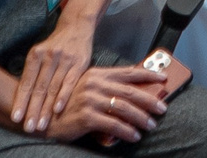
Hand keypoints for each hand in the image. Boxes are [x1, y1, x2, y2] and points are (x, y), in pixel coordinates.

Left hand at [12, 10, 95, 131]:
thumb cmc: (53, 47)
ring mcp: (65, 59)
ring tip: (40, 125)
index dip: (21, 101)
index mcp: (35, 54)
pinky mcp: (80, 63)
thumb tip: (20, 100)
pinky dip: (63, 97)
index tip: (15, 118)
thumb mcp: (39, 54)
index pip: (26, 82)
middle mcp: (49, 56)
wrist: (76, 27)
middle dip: (32, 110)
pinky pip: (70, 83)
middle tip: (27, 128)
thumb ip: (32, 74)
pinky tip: (58, 110)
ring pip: (53, 88)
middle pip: (39, 88)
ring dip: (46, 109)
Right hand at [46, 64, 170, 145]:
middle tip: (162, 107)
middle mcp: (95, 84)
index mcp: (98, 74)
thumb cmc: (68, 104)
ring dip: (141, 118)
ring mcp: (90, 99)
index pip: (129, 72)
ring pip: (124, 108)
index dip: (148, 74)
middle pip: (130, 91)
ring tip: (151, 125)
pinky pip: (113, 124)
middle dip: (150, 100)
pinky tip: (134, 136)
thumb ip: (108, 88)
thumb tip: (135, 94)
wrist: (43, 117)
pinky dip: (127, 131)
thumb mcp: (88, 89)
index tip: (163, 78)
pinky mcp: (86, 116)